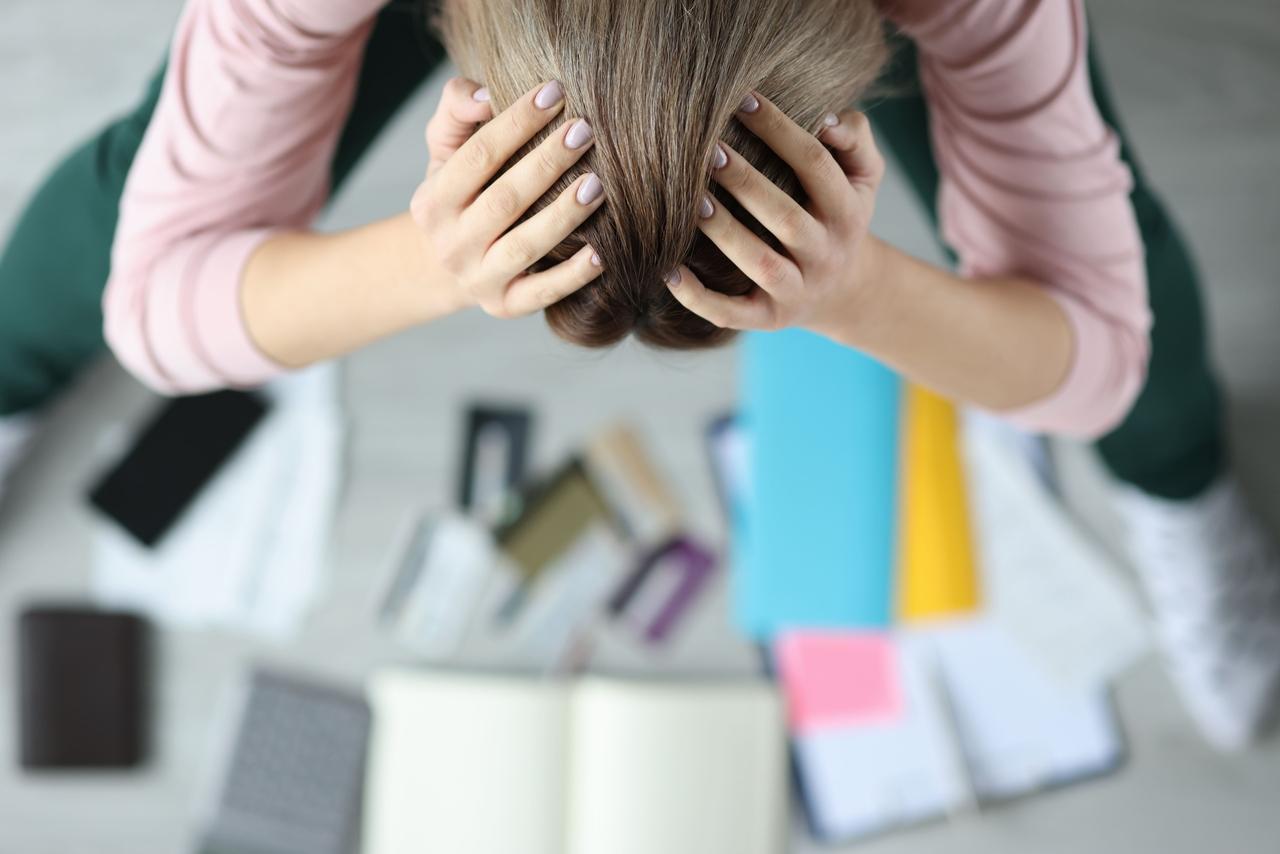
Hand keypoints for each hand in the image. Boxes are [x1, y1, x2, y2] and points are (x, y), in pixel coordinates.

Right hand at [410, 77, 606, 318]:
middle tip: (585, 131)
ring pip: (524, 247)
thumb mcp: (446, 149)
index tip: (555, 92)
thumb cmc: (462, 192)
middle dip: (547, 164)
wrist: (448, 264)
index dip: (516, 122)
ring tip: (597, 186)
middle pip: (504, 201)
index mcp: (432, 201)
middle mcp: (450, 244)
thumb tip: (485, 96)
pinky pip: (541, 293)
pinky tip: (602, 253)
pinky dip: (572, 276)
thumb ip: (457, 110)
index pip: (477, 156)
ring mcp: (477, 279)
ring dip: (563, 216)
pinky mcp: (504, 306)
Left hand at [664, 92, 884, 338]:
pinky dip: (699, 298)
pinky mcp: (768, 319)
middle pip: (786, 218)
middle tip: (709, 151)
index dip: (781, 131)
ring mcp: (797, 290)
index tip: (743, 101)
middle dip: (746, 182)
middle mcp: (826, 253)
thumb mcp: (863, 177)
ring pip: (762, 265)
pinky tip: (668, 272)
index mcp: (849, 211)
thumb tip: (827, 119)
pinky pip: (732, 313)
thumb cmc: (839, 214)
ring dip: (726, 233)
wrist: (846, 290)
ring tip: (691, 201)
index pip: (816, 164)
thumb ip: (854, 140)